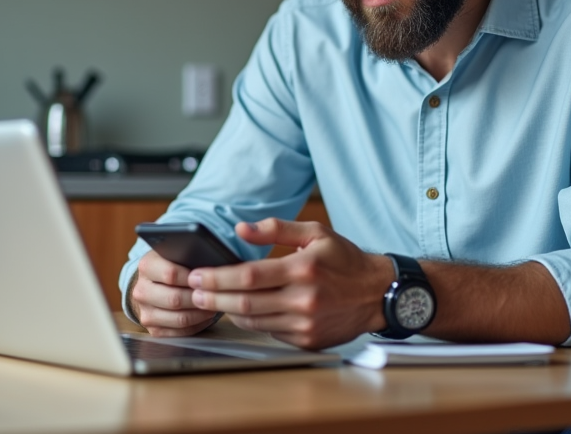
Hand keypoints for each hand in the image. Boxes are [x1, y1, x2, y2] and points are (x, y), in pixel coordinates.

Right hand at [130, 250, 221, 336]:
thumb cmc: (170, 265)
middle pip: (175, 299)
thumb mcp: (174, 253)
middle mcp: (141, 291)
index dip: (193, 278)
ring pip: (179, 319)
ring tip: (214, 305)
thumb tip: (213, 263)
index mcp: (146, 267)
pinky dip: (197, 325)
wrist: (150, 284)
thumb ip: (188, 255)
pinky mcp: (153, 330)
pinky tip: (205, 316)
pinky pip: (180, 332)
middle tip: (215, 294)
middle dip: (199, 298)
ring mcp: (145, 312)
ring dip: (201, 314)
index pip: (171, 274)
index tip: (208, 277)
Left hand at [187, 218, 393, 349]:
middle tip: (192, 291)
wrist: (377, 293)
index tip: (196, 275)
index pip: (247, 276)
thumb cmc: (346, 260)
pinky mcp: (307, 340)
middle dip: (212, 297)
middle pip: (244, 302)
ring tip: (211, 300)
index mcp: (302, 269)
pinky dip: (252, 322)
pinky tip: (243, 311)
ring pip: (253, 321)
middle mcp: (303, 300)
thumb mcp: (315, 233)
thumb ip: (276, 229)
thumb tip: (241, 229)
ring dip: (228, 311)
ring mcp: (305, 324)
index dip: (216, 278)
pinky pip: (270, 332)